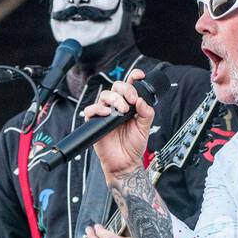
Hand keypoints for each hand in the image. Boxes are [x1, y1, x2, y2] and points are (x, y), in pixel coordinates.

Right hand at [85, 68, 154, 182]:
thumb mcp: (145, 127)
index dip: (133, 77)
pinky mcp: (95, 122)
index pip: (129, 86)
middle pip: (116, 87)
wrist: (125, 162)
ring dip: (115, 99)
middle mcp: (116, 106)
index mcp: (129, 105)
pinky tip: (108, 114)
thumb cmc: (134, 145)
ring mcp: (105, 113)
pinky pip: (91, 110)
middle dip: (125, 90)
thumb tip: (141, 101)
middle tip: (132, 100)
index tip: (140, 75)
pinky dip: (98, 109)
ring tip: (123, 111)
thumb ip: (146, 113)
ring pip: (104, 95)